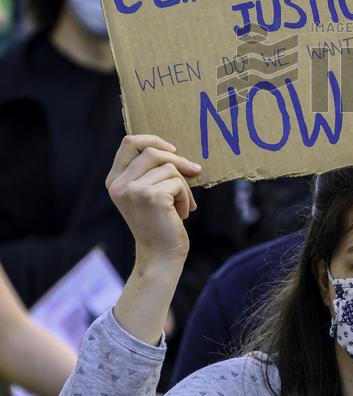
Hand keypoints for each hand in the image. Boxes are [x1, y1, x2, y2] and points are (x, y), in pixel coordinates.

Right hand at [106, 135, 200, 266]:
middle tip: (194, 172)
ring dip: (183, 185)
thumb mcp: (146, 194)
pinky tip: (182, 213)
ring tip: (183, 205)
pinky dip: (186, 196)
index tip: (172, 150)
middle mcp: (119, 184)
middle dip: (178, 161)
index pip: (129, 143)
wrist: (160, 256)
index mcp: (114, 181)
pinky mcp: (152, 196)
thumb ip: (149, 172)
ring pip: (169, 168)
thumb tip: (173, 149)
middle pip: (153, 152)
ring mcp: (134, 190)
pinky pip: (178, 183)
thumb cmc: (158, 224)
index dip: (152, 140)